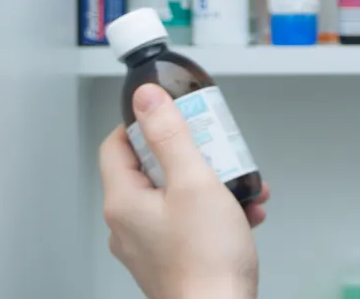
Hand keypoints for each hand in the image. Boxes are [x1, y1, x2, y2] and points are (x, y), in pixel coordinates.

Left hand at [99, 83, 267, 298]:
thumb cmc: (206, 261)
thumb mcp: (194, 182)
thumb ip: (170, 135)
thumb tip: (146, 99)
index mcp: (124, 202)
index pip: (116, 145)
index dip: (143, 125)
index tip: (171, 117)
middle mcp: (129, 225)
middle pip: (151, 170)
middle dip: (191, 154)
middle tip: (215, 149)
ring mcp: (150, 246)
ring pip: (175, 197)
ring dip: (210, 184)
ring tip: (238, 184)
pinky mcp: (172, 260)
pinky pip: (189, 223)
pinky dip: (214, 212)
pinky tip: (243, 213)